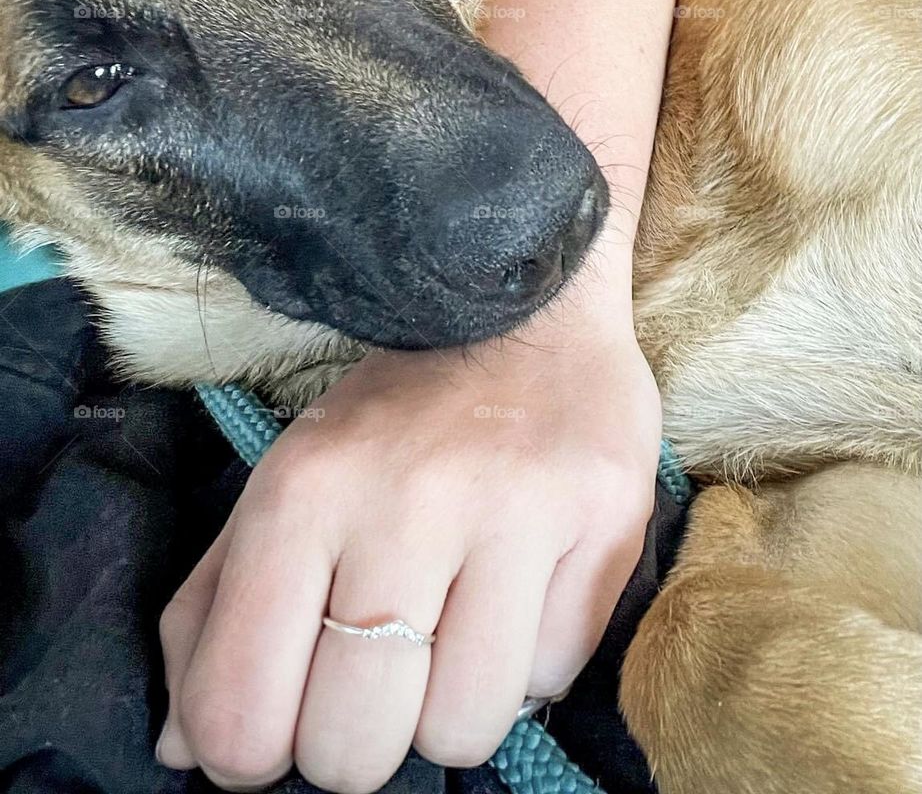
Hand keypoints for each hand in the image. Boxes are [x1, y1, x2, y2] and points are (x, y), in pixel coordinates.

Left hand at [156, 298, 660, 792]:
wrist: (521, 305)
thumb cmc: (392, 417)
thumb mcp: (282, 486)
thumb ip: (215, 610)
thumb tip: (183, 746)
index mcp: (304, 492)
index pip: (241, 713)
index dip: (249, 755)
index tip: (278, 726)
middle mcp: (408, 502)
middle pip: (354, 748)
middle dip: (356, 738)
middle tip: (375, 674)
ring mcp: (518, 511)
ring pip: (462, 731)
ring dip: (449, 705)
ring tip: (453, 630)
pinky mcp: (608, 521)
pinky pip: (551, 679)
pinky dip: (526, 660)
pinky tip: (518, 590)